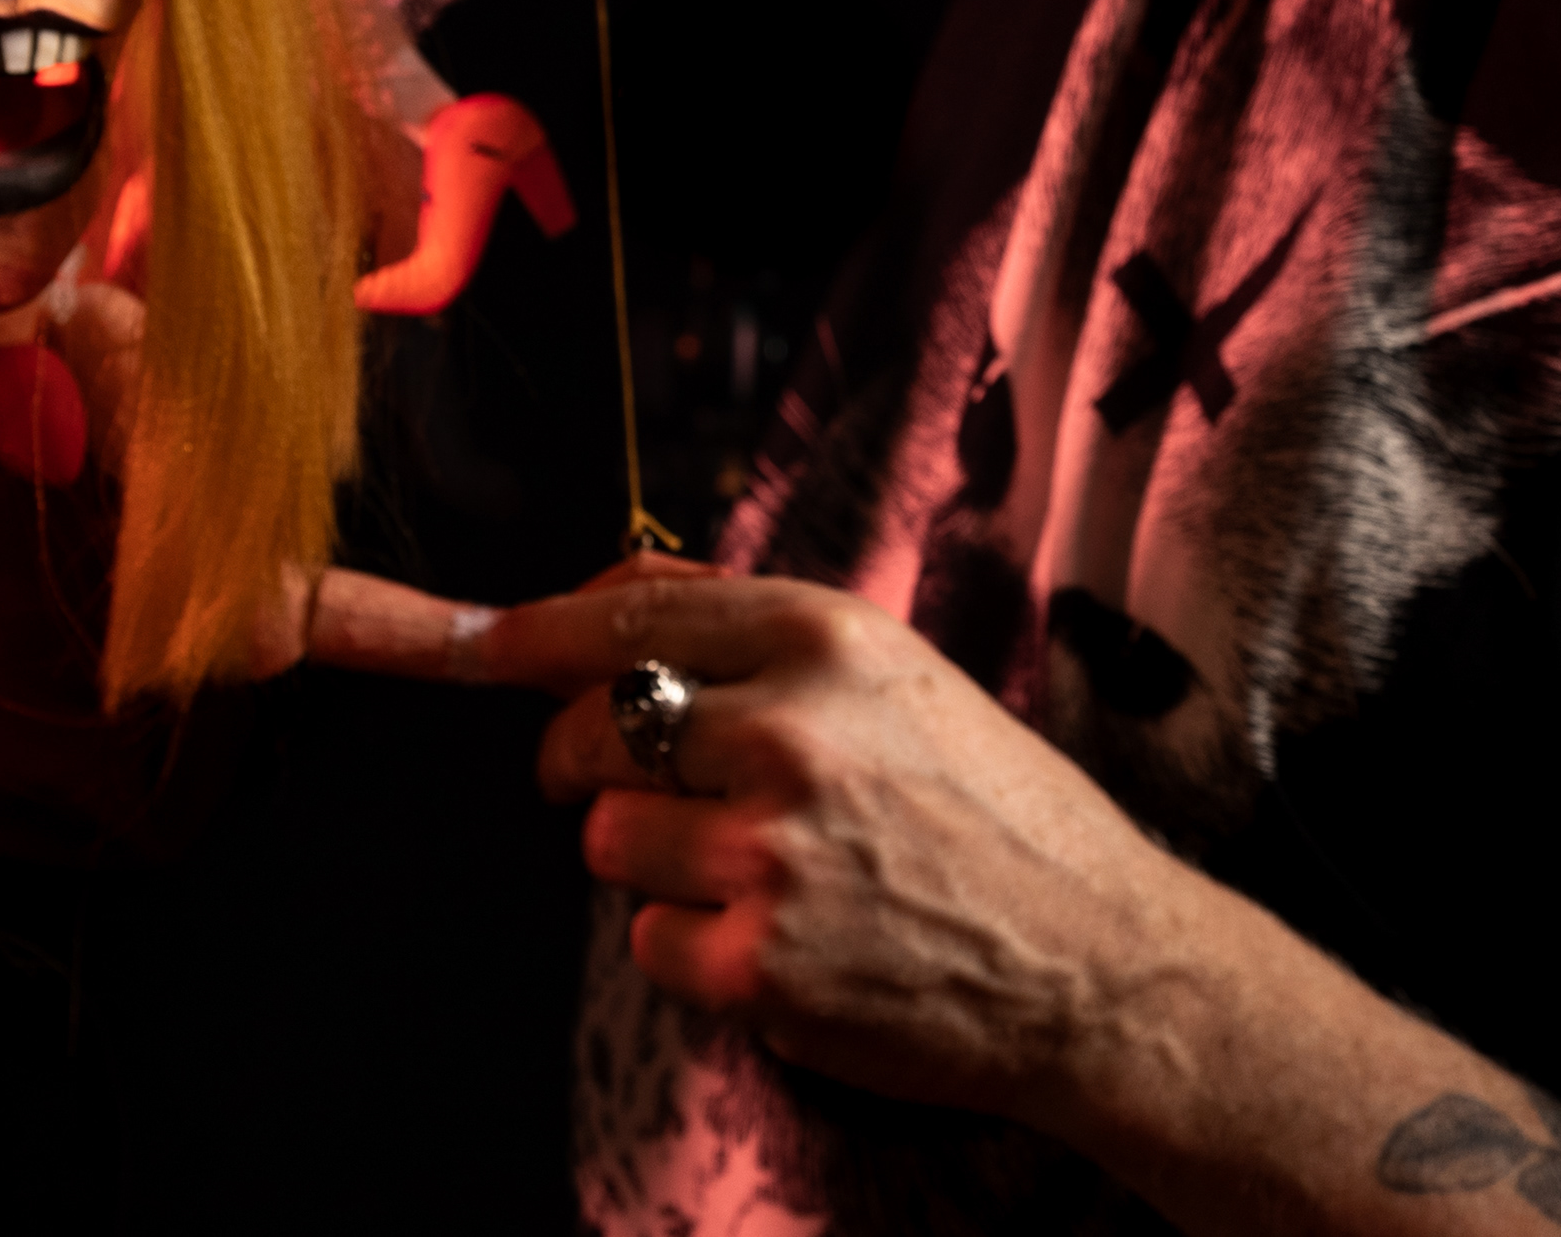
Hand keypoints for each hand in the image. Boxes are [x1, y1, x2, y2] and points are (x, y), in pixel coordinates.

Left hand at [318, 556, 1214, 1131]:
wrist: (1102, 966)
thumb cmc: (998, 817)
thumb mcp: (901, 680)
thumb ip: (758, 634)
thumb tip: (603, 594)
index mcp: (829, 638)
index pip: (628, 612)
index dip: (526, 633)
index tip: (459, 641)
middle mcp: (790, 728)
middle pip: (587, 726)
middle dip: (590, 762)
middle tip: (663, 791)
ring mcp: (768, 848)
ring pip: (607, 839)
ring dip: (656, 864)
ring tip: (776, 877)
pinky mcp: (754, 959)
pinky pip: (644, 939)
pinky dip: (690, 950)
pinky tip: (787, 945)